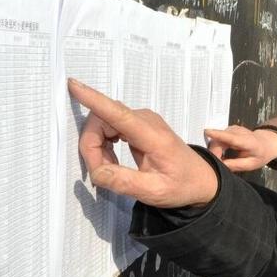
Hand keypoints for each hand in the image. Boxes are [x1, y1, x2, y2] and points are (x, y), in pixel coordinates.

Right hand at [70, 78, 217, 207]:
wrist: (201, 180)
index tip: (74, 85)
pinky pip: (109, 126)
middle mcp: (146, 120)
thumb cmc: (182, 185)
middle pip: (102, 120)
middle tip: (102, 173)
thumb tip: (97, 173)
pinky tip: (114, 162)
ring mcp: (142, 119)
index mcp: (154, 137)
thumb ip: (125, 183)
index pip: (119, 114)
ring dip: (98, 147)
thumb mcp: (155, 192)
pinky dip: (104, 145)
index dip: (94, 100)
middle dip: (93, 146)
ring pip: (103, 122)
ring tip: (112, 170)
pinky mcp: (138, 123)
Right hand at [205, 125, 276, 172]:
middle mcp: (238, 132)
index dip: (218, 135)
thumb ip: (236, 165)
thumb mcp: (251, 164)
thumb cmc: (259, 155)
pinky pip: (217, 139)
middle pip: (219, 141)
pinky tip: (223, 155)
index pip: (231, 138)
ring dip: (215, 152)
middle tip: (218, 165)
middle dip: (214, 154)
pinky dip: (217, 148)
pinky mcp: (227, 130)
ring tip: (222, 160)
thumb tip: (220, 166)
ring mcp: (232, 129)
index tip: (207, 132)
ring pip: (216, 140)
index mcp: (247, 141)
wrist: (265, 143)